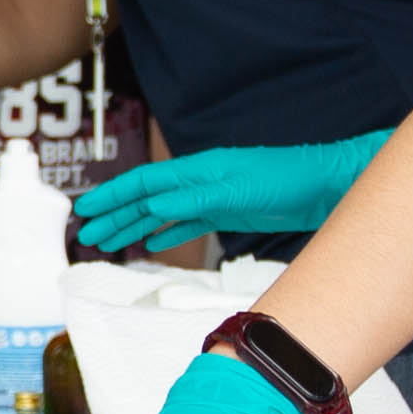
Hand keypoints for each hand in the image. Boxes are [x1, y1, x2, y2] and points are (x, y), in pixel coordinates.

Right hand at [72, 129, 391, 254]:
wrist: (326, 186)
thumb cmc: (288, 180)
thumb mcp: (239, 192)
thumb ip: (197, 198)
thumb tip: (154, 201)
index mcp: (198, 169)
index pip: (144, 181)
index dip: (114, 195)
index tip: (86, 209)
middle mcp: (200, 180)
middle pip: (146, 198)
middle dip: (115, 215)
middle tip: (87, 235)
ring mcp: (212, 196)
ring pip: (162, 212)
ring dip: (134, 227)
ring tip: (108, 243)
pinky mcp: (227, 212)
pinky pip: (187, 223)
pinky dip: (167, 233)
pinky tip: (150, 244)